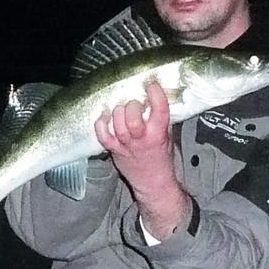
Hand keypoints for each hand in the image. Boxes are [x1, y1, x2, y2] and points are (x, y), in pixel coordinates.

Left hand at [94, 80, 189, 237]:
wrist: (154, 183)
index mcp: (159, 133)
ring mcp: (126, 145)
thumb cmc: (161, 156)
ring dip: (118, 112)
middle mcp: (142, 139)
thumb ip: (161, 118)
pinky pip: (103, 136)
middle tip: (135, 104)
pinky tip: (104, 118)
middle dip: (133, 106)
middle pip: (133, 117)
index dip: (155, 93)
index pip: (159, 109)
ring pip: (118, 124)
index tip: (152, 85)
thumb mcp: (167, 136)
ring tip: (122, 109)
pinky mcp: (114, 150)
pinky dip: (101, 125)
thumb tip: (153, 96)